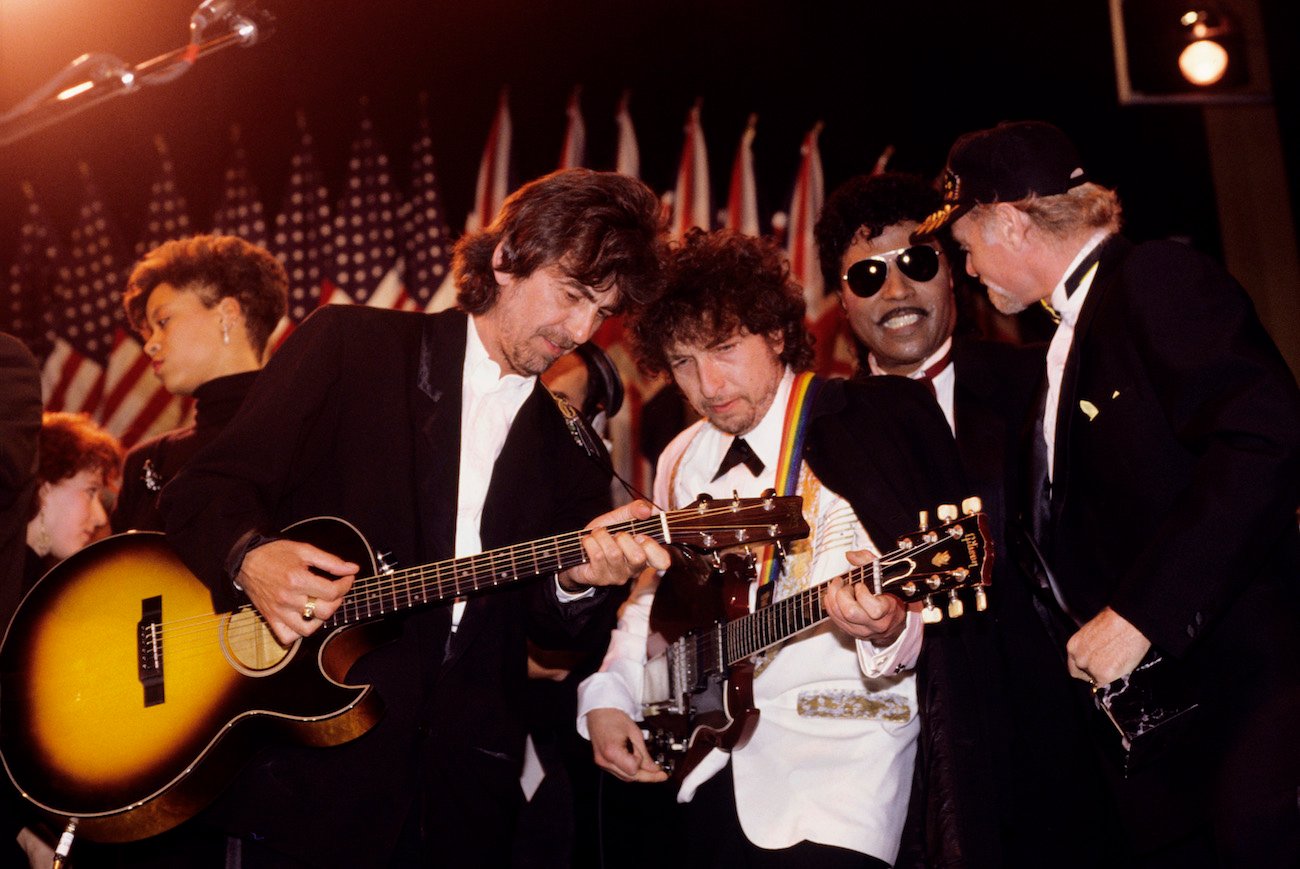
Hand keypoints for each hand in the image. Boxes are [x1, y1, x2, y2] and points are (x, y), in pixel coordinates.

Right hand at [237, 540, 357, 644]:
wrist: (246, 558)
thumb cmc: (275, 553)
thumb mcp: (305, 550)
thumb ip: (331, 561)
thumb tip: (353, 569)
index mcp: (297, 579)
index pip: (332, 592)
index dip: (346, 584)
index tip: (347, 578)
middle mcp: (288, 598)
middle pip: (324, 611)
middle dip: (337, 600)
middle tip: (335, 590)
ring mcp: (278, 611)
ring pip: (308, 629)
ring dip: (320, 619)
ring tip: (321, 605)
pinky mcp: (270, 618)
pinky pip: (287, 637)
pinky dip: (299, 633)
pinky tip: (305, 618)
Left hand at [558, 500, 671, 591]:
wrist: (577, 548)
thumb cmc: (604, 535)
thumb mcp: (620, 518)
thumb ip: (634, 510)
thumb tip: (647, 511)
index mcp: (645, 555)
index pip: (662, 561)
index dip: (652, 546)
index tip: (639, 535)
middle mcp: (633, 570)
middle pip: (638, 557)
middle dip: (623, 538)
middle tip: (615, 535)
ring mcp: (617, 576)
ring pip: (614, 553)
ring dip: (602, 536)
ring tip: (597, 534)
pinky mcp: (599, 578)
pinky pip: (597, 555)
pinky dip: (590, 542)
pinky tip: (588, 542)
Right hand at [586, 707, 667, 782]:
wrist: (599, 711)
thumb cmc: (614, 717)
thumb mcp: (635, 733)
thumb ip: (644, 753)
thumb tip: (654, 768)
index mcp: (612, 751)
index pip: (633, 769)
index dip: (644, 764)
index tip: (656, 766)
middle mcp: (604, 760)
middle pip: (629, 777)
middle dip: (646, 776)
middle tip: (661, 774)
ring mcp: (601, 762)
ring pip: (625, 777)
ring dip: (638, 774)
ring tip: (650, 767)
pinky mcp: (601, 762)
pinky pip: (619, 772)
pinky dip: (629, 770)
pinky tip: (637, 764)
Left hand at [822, 549, 906, 646]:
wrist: (891, 620)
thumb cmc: (889, 596)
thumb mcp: (884, 575)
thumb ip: (869, 561)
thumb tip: (850, 556)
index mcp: (888, 611)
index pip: (874, 609)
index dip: (863, 594)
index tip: (861, 585)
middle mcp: (875, 625)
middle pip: (850, 613)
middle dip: (842, 594)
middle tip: (845, 584)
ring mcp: (861, 631)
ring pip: (839, 616)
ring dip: (833, 597)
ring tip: (839, 587)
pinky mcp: (850, 632)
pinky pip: (834, 619)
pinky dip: (830, 604)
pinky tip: (834, 596)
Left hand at [1066, 607, 1150, 685]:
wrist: (1129, 621)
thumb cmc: (1114, 620)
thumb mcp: (1092, 632)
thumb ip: (1089, 647)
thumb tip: (1094, 653)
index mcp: (1073, 647)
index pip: (1074, 667)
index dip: (1084, 669)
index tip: (1092, 669)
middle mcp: (1079, 659)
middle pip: (1083, 675)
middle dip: (1094, 672)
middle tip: (1108, 665)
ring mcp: (1091, 668)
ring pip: (1096, 679)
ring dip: (1104, 674)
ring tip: (1117, 660)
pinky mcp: (1105, 675)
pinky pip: (1107, 682)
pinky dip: (1114, 677)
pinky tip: (1121, 664)